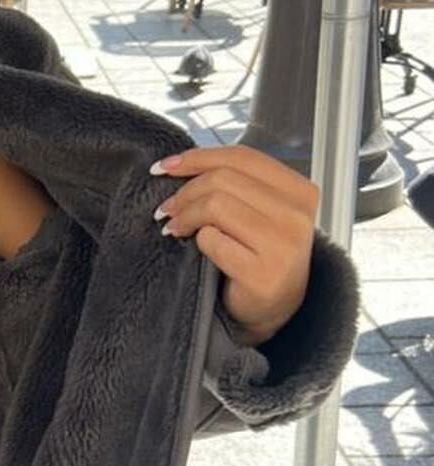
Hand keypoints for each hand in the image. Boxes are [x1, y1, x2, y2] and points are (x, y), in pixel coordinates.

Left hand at [150, 144, 319, 345]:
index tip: (166, 166)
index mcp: (300, 191)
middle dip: (185, 192)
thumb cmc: (260, 255)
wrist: (273, 307)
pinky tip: (195, 250)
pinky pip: (213, 241)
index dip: (197, 158)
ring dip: (185, 215)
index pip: (242, 158)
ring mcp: (283, 245)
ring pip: (216, 205)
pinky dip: (197, 241)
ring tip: (174, 227)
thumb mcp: (258, 211)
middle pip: (223, 180)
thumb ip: (234, 184)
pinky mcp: (263, 274)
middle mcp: (296, 215)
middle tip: (167, 209)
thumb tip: (178, 164)